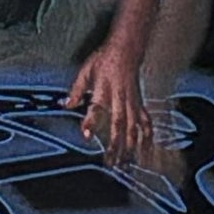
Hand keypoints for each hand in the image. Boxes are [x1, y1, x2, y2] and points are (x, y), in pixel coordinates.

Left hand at [68, 44, 159, 174]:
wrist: (126, 50)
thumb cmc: (104, 60)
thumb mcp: (86, 71)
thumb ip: (76, 90)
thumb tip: (66, 105)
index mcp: (104, 90)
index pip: (97, 108)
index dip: (91, 122)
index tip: (87, 136)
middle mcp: (120, 98)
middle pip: (119, 124)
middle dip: (115, 144)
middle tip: (110, 161)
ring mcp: (132, 102)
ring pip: (133, 127)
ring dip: (130, 146)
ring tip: (126, 163)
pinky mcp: (139, 103)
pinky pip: (146, 122)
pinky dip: (147, 137)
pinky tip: (146, 151)